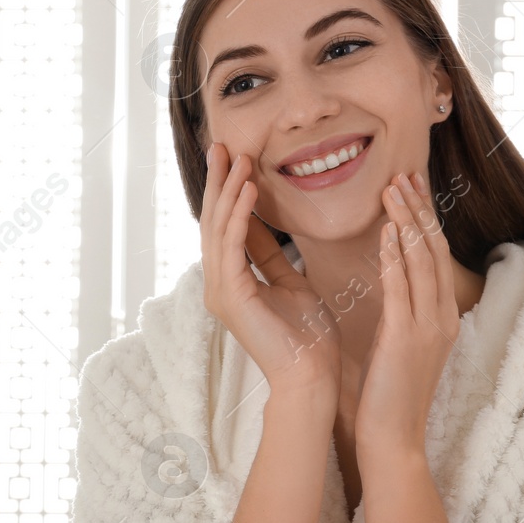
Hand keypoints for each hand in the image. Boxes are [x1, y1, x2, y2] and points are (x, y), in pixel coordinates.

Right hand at [200, 141, 340, 397]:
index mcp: (232, 282)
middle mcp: (218, 284)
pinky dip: (239, 214)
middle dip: (217, 182)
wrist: (311, 377)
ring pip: (218, 229)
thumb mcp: (292, 285)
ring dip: (227, 190)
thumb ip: (274, 257)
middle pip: (213, 222)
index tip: (234, 158)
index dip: (228, 192)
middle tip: (221, 145)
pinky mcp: (230, 296)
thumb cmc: (307, 338)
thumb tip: (266, 227)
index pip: (225, 227)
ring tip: (238, 158)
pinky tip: (249, 189)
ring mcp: (220, 290)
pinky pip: (231, 245)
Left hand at [353, 170, 458, 458]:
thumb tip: (388, 275)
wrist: (392, 437)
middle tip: (403, 173)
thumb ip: (399, 309)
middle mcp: (442, 317)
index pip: (435, 256)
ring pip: (423, 262)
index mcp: (441, 317)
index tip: (408, 188)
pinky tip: (388, 232)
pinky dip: (397, 257)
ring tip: (393, 188)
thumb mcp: (397, 342)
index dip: (423, 219)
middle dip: (418, 210)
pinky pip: (404, 288)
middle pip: (434, 250)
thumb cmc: (387, 392)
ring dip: (407, 222)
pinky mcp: (408, 338)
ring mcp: (430, 327)